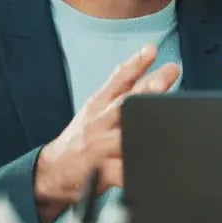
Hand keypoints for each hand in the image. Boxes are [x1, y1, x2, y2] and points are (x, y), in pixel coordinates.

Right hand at [33, 45, 180, 222]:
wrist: (52, 172)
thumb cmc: (81, 139)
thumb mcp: (95, 110)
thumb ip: (121, 90)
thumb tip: (152, 67)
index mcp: (99, 105)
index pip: (119, 79)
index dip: (136, 63)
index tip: (152, 50)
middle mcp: (100, 122)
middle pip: (126, 102)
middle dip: (149, 89)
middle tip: (169, 76)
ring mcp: (100, 146)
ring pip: (125, 134)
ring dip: (145, 127)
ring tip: (165, 120)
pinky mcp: (101, 171)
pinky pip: (123, 171)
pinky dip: (138, 169)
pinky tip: (158, 166)